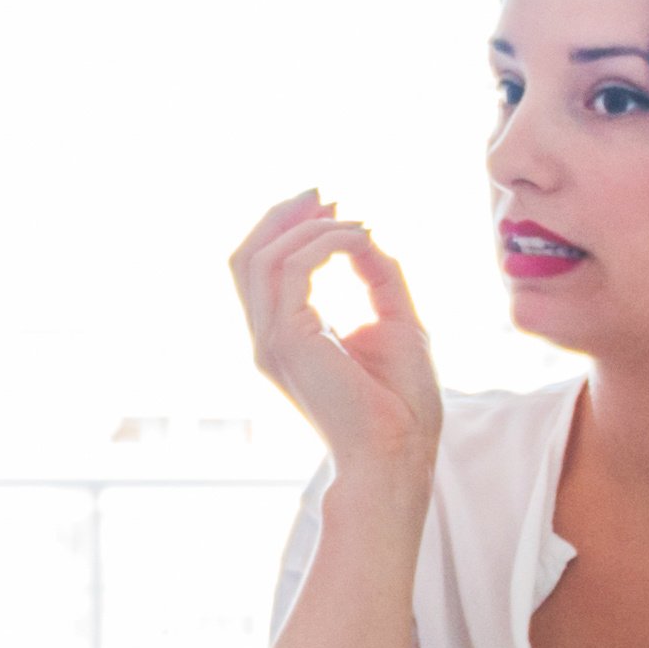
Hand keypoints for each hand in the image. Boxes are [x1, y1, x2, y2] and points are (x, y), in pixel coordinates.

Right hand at [225, 193, 445, 492]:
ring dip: (306, 227)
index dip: (288, 230)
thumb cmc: (402, 403)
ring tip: (347, 215)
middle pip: (246, 257)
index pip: (262, 271)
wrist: (398, 452)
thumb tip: (365, 235)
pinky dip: (325, 243)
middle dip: (281, 217)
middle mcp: (269, 338)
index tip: (332, 208)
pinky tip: (359, 239)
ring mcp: (271, 340)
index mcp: (287, 337)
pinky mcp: (287, 339)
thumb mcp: (396, 321)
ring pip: (261, 257)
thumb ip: (377, 276)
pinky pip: (291, 268)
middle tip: (324, 195)